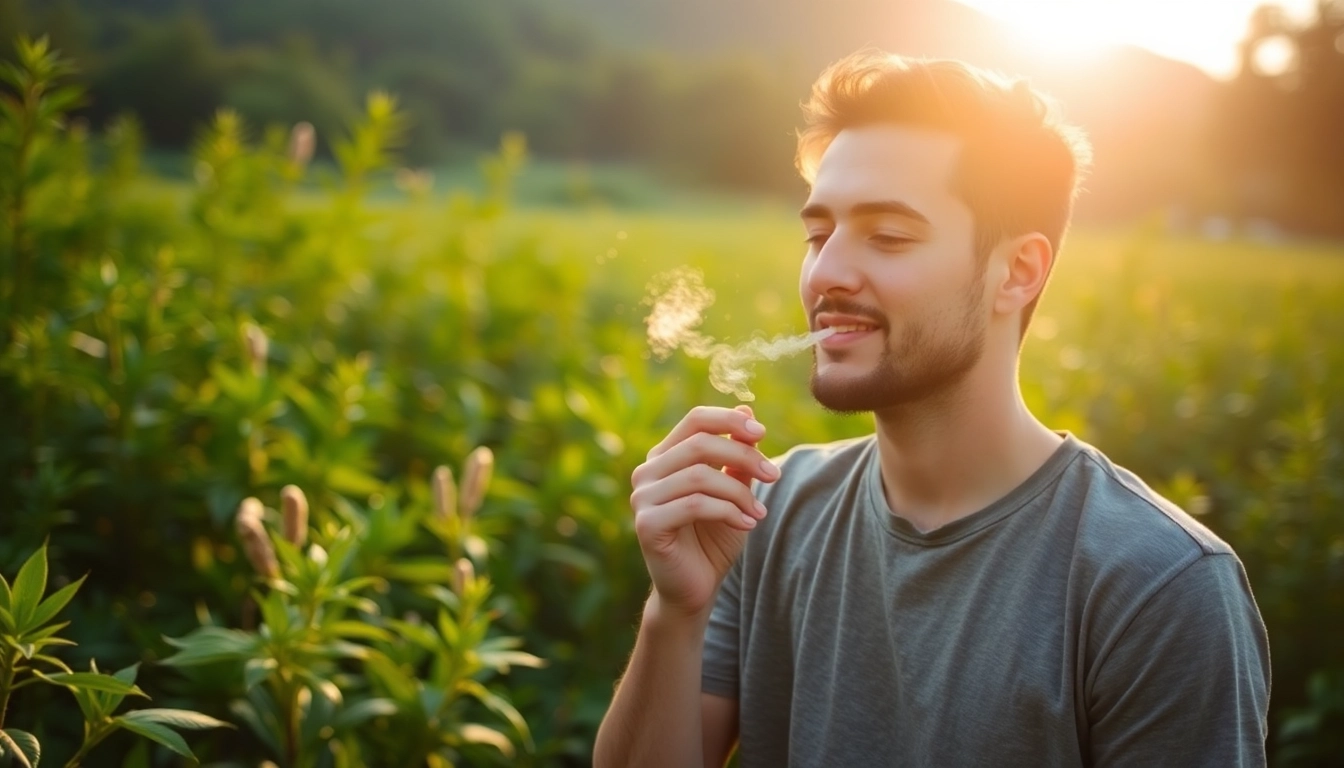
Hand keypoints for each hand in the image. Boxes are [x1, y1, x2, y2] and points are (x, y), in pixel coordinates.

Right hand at [629, 404, 779, 618]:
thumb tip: (747, 410)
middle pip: (701, 443)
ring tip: (759, 513)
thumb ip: (737, 456)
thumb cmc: (713, 538)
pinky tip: (747, 524)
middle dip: (745, 456)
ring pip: (700, 475)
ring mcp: (642, 498)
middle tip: (774, 476)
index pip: (695, 419)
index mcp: (665, 457)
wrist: (696, 589)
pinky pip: (694, 504)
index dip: (730, 420)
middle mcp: (647, 472)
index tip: (762, 433)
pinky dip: (728, 511)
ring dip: (740, 493)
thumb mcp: (734, 490)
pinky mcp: (646, 524)